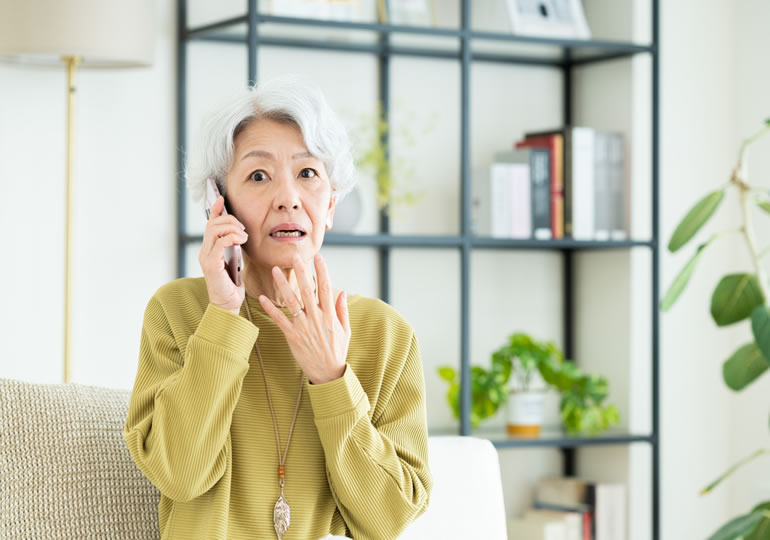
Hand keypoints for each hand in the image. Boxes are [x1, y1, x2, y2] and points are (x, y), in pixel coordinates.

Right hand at [200, 195, 247, 314]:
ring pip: (214, 230)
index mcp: (209, 249)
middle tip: (243, 229)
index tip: (221, 198)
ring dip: (232, 228)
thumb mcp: (234, 261)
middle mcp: (204, 251)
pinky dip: (231, 238)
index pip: (209, 224)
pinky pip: (220, 243)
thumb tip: (240, 233)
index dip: (215, 210)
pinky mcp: (211, 265)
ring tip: (243, 237)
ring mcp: (206, 257)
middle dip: (229, 219)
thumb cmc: (232, 285)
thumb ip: (233, 247)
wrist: (228, 305)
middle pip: (212, 224)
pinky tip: (240, 242)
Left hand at [259, 254, 350, 384]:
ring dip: (283, 284)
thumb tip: (342, 292)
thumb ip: (342, 310)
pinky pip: (280, 320)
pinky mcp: (293, 337)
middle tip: (294, 256)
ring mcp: (304, 327)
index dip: (322, 270)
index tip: (318, 257)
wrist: (328, 374)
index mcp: (330, 315)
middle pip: (308, 290)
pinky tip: (263, 297)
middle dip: (301, 272)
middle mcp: (317, 318)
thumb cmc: (337, 351)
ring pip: (292, 301)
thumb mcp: (346, 330)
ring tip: (275, 270)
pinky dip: (271, 308)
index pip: (326, 287)